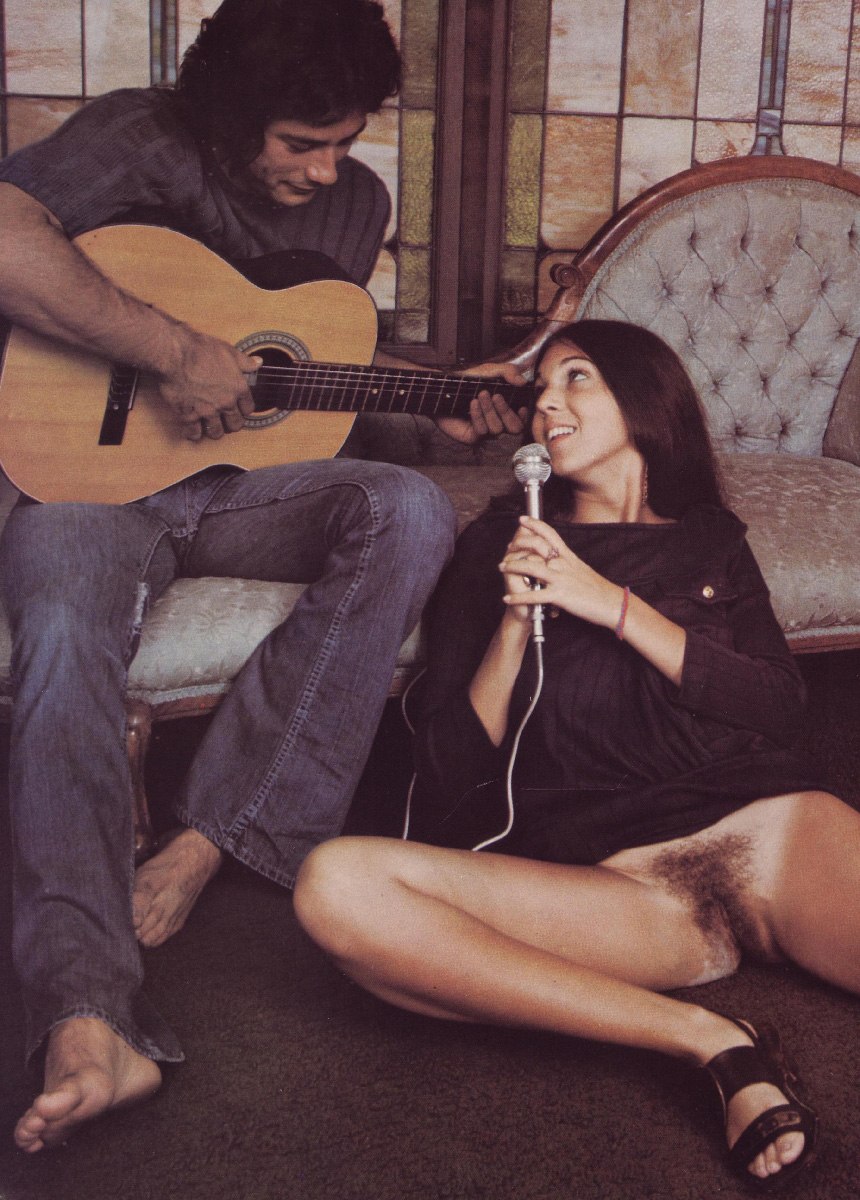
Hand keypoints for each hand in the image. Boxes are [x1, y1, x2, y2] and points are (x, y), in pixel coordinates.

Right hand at [157, 329, 259, 440]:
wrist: (175, 354)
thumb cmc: (200, 349)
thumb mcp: (228, 351)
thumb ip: (244, 361)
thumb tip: (258, 363)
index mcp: (238, 388)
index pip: (248, 408)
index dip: (244, 409)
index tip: (240, 409)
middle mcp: (226, 402)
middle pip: (235, 424)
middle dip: (232, 424)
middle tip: (226, 421)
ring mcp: (207, 411)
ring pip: (216, 432)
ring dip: (214, 431)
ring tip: (211, 427)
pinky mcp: (188, 415)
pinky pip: (194, 433)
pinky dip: (193, 434)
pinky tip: (192, 431)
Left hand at [436, 361, 527, 444]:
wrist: (444, 388)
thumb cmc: (468, 380)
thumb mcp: (490, 370)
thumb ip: (508, 371)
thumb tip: (522, 381)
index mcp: (506, 409)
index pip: (523, 421)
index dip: (525, 417)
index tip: (520, 407)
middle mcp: (499, 422)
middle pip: (514, 429)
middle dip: (506, 412)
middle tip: (495, 396)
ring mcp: (487, 431)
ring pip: (497, 429)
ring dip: (489, 411)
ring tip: (480, 395)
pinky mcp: (473, 437)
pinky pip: (482, 431)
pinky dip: (478, 416)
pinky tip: (472, 404)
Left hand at [498, 515, 624, 628]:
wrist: (611, 603)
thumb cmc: (598, 589)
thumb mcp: (581, 570)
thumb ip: (568, 564)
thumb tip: (558, 561)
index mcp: (568, 556)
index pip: (550, 534)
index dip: (535, 524)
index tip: (522, 519)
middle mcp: (563, 563)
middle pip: (535, 547)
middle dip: (517, 546)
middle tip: (508, 548)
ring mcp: (560, 578)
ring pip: (530, 567)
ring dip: (512, 567)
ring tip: (501, 568)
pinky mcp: (559, 594)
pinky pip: (533, 595)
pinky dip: (518, 598)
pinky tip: (507, 599)